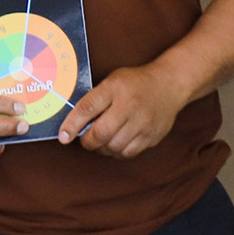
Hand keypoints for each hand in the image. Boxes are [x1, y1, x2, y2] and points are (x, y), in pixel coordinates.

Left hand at [56, 62, 188, 158]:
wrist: (170, 84)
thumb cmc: (135, 83)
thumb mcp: (112, 81)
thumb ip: (95, 100)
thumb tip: (74, 124)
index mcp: (114, 88)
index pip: (87, 108)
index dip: (71, 125)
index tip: (64, 136)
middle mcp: (129, 105)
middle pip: (100, 133)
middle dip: (87, 141)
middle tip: (85, 139)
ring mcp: (143, 123)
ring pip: (113, 147)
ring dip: (102, 148)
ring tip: (102, 139)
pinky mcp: (152, 136)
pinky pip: (127, 153)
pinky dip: (117, 151)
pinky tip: (116, 142)